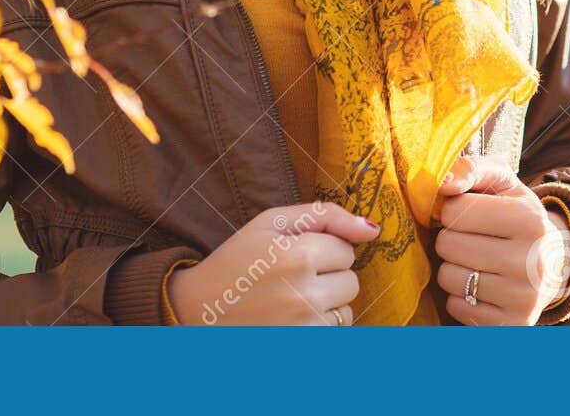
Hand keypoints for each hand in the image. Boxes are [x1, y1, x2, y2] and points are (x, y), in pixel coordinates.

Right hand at [165, 200, 378, 324]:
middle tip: (291, 278)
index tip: (293, 254)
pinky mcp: (301, 352)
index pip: (346, 250)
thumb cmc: (237, 261)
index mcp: (297, 256)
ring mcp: (303, 331)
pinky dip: (317, 329)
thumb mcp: (271, 223)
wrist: (196, 311)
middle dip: (328, 278)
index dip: (322, 249)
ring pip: (345, 313)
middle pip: (351, 282)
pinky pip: (333, 338)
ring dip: (325, 306)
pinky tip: (290, 322)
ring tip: (289, 301)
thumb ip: (326, 216)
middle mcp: (304, 296)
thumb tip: (373, 230)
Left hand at [432, 155, 569, 324]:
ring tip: (477, 262)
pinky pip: (456, 308)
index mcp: (530, 220)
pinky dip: (460, 296)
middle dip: (451, 239)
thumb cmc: (516, 215)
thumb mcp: (502, 183)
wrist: (552, 264)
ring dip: (453, 268)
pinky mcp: (510, 326)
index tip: (469, 214)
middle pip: (448, 246)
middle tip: (472, 239)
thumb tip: (441, 181)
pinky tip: (482, 286)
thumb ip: (471, 169)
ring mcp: (523, 299)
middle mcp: (531, 262)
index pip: (454, 211)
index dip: (453, 210)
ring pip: (448, 278)